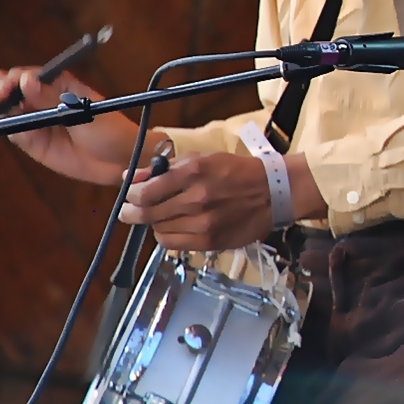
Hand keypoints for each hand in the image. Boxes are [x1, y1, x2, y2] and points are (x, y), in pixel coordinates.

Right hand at [0, 68, 145, 184]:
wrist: (121, 161)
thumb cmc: (110, 130)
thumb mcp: (83, 113)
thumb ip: (52, 100)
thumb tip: (26, 81)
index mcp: (59, 85)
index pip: (26, 76)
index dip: (11, 80)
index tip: (4, 88)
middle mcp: (43, 101)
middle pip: (10, 90)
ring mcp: (37, 121)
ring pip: (7, 111)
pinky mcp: (35, 142)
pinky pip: (15, 133)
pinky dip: (9, 130)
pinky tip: (14, 131)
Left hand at [120, 151, 271, 250]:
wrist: (273, 193)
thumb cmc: (237, 171)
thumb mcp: (203, 159)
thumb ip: (167, 168)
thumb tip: (134, 178)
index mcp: (194, 173)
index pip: (145, 192)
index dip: (131, 195)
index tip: (130, 194)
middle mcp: (196, 200)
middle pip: (147, 213)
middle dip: (132, 212)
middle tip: (129, 210)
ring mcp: (203, 223)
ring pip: (158, 230)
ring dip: (154, 223)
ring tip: (162, 216)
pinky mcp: (210, 242)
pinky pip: (172, 244)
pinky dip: (167, 236)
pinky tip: (174, 227)